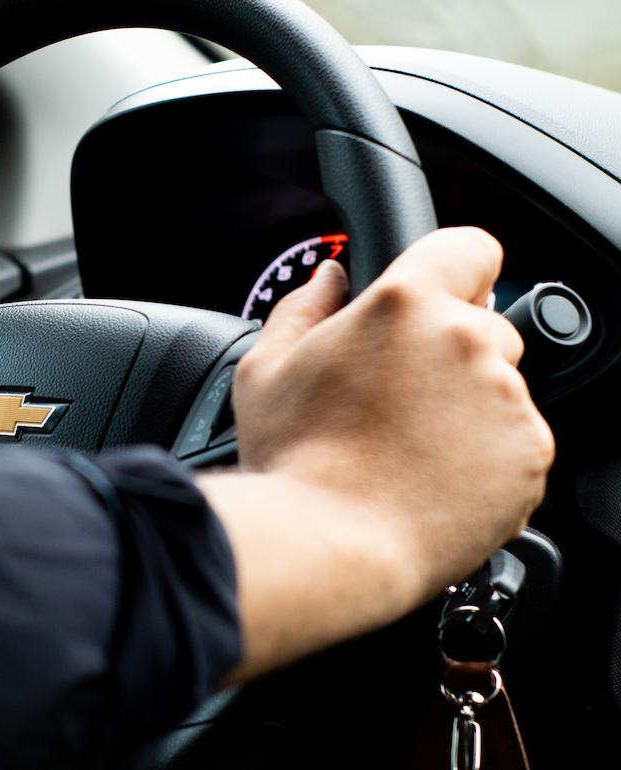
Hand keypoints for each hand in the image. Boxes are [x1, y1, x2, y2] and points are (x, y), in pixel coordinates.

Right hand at [233, 227, 553, 593]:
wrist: (330, 545)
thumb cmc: (292, 460)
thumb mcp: (265, 370)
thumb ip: (302, 308)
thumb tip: (331, 276)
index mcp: (404, 306)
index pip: (468, 246)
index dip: (454, 267)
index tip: (438, 294)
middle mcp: (466, 341)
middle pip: (483, 323)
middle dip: (448, 351)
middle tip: (397, 398)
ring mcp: (506, 400)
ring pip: (498, 386)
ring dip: (466, 406)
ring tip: (409, 449)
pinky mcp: (529, 454)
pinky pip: (515, 440)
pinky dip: (486, 456)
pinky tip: (433, 479)